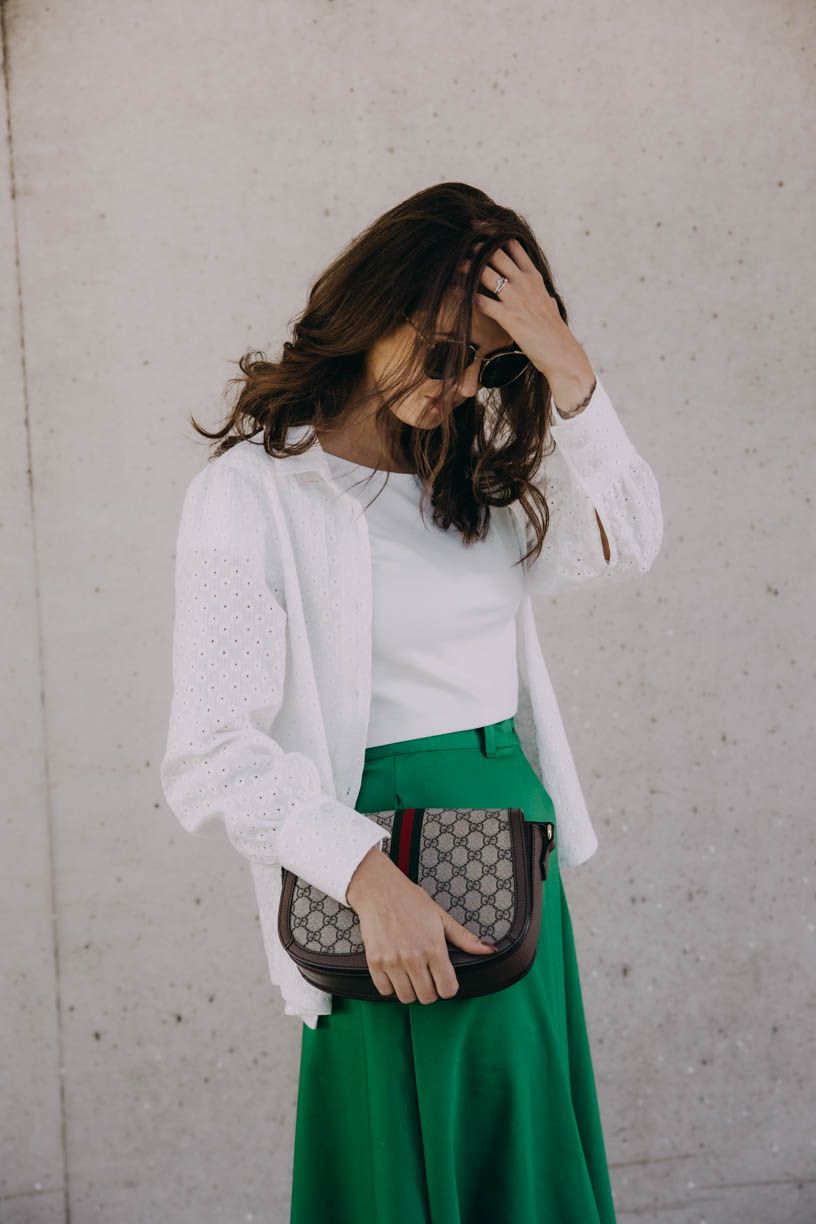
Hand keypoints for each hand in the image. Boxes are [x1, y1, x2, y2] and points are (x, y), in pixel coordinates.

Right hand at [346, 847, 498, 1003]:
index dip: (448, 987)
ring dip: (410, 990)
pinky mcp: (375, 962)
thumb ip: (465, 938)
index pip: (447, 990)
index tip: (443, 980)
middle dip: (430, 990)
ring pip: (406, 997)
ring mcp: (393, 961)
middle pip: (427, 997)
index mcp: (434, 948)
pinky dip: (390, 986)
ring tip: (410, 975)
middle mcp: (414, 958)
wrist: (379, 890)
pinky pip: (385, 991)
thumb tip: (489, 950)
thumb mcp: (441, 917)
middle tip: (426, 976)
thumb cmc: (411, 901)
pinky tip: (395, 972)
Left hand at [472, 238, 594, 397]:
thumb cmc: (553, 330)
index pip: (512, 244)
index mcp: (533, 276)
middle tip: (461, 245)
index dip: (494, 233)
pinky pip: (481, 301)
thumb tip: (545, 293)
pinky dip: (466, 295)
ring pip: (485, 272)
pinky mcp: (508, 316)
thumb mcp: (549, 302)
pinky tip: (456, 292)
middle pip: (495, 253)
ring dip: (468, 267)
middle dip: (477, 247)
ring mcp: (516, 298)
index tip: (478, 226)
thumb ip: (542, 293)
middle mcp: (524, 282)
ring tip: (455, 265)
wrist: (560, 351)